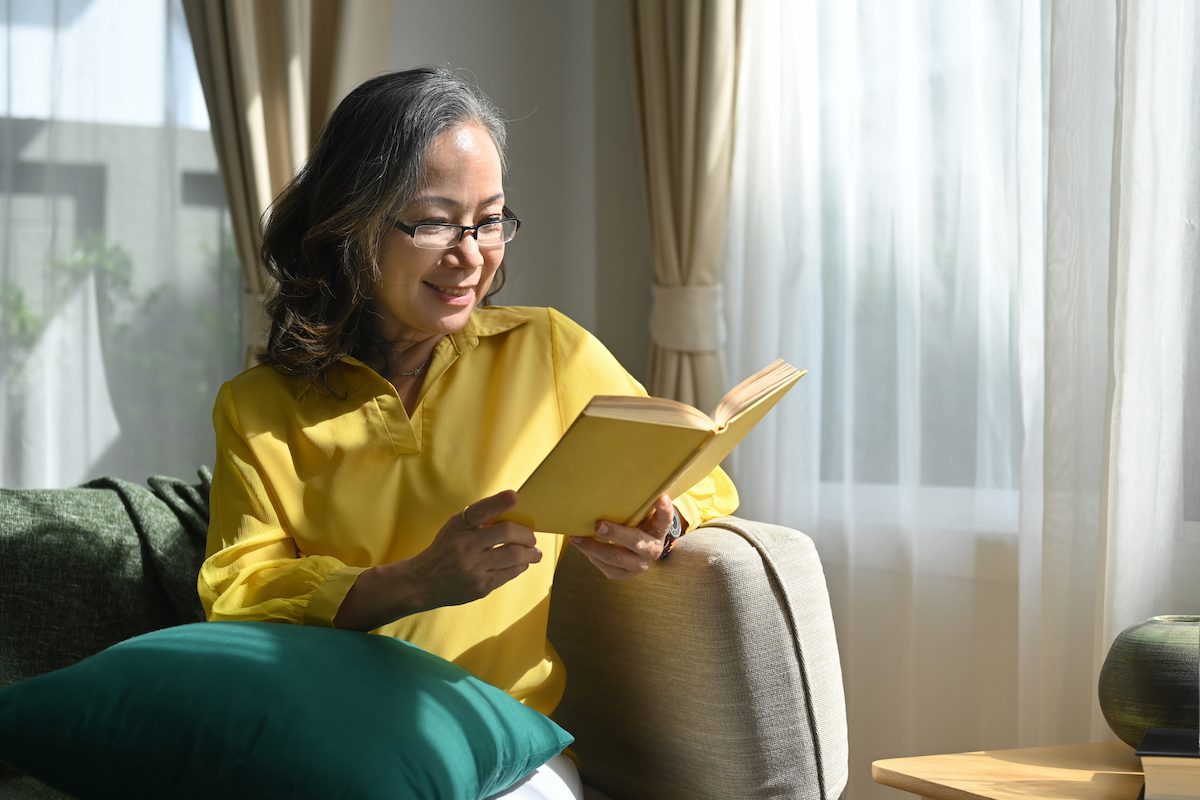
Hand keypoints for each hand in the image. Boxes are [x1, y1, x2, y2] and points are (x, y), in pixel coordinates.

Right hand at [407, 490, 541, 607]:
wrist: (422, 582)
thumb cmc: (445, 549)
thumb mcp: (455, 528)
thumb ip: (479, 520)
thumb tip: (512, 510)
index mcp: (459, 526)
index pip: (481, 510)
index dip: (499, 502)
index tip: (514, 496)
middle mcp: (466, 546)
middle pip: (507, 534)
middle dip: (526, 535)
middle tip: (532, 538)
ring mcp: (473, 568)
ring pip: (514, 556)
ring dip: (530, 554)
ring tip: (535, 553)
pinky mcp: (480, 586)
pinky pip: (509, 574)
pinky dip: (520, 567)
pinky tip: (522, 564)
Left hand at [569, 494, 672, 579]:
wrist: (642, 551)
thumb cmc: (639, 525)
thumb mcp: (644, 514)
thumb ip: (640, 503)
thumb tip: (625, 483)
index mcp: (659, 530)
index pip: (664, 519)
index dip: (664, 510)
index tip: (661, 498)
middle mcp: (652, 550)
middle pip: (635, 542)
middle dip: (615, 534)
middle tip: (598, 525)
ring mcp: (639, 565)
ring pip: (615, 558)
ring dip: (593, 547)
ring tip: (576, 537)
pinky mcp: (624, 574)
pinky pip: (606, 567)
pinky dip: (591, 555)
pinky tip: (581, 545)